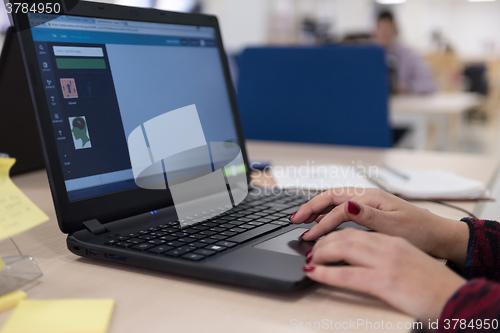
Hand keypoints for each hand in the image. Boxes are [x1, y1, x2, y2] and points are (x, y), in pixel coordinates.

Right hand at [290, 188, 468, 265]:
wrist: (438, 235)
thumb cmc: (419, 231)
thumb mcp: (393, 225)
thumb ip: (367, 215)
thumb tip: (346, 205)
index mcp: (370, 198)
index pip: (338, 208)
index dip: (321, 222)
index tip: (308, 236)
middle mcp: (367, 196)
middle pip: (331, 197)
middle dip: (310, 207)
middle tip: (294, 220)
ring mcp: (368, 203)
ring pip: (336, 201)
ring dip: (318, 210)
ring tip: (303, 221)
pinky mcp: (370, 210)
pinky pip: (343, 208)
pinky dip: (329, 214)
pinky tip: (324, 223)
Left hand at [304, 229, 465, 321]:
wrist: (456, 297)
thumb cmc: (431, 282)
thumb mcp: (405, 258)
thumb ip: (383, 251)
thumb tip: (361, 252)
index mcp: (391, 240)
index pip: (355, 229)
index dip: (333, 231)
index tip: (320, 237)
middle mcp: (387, 245)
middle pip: (345, 235)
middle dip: (322, 240)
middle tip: (309, 247)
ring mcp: (385, 261)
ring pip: (342, 247)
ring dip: (320, 252)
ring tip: (309, 258)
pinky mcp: (384, 280)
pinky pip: (346, 274)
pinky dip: (325, 272)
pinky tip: (313, 272)